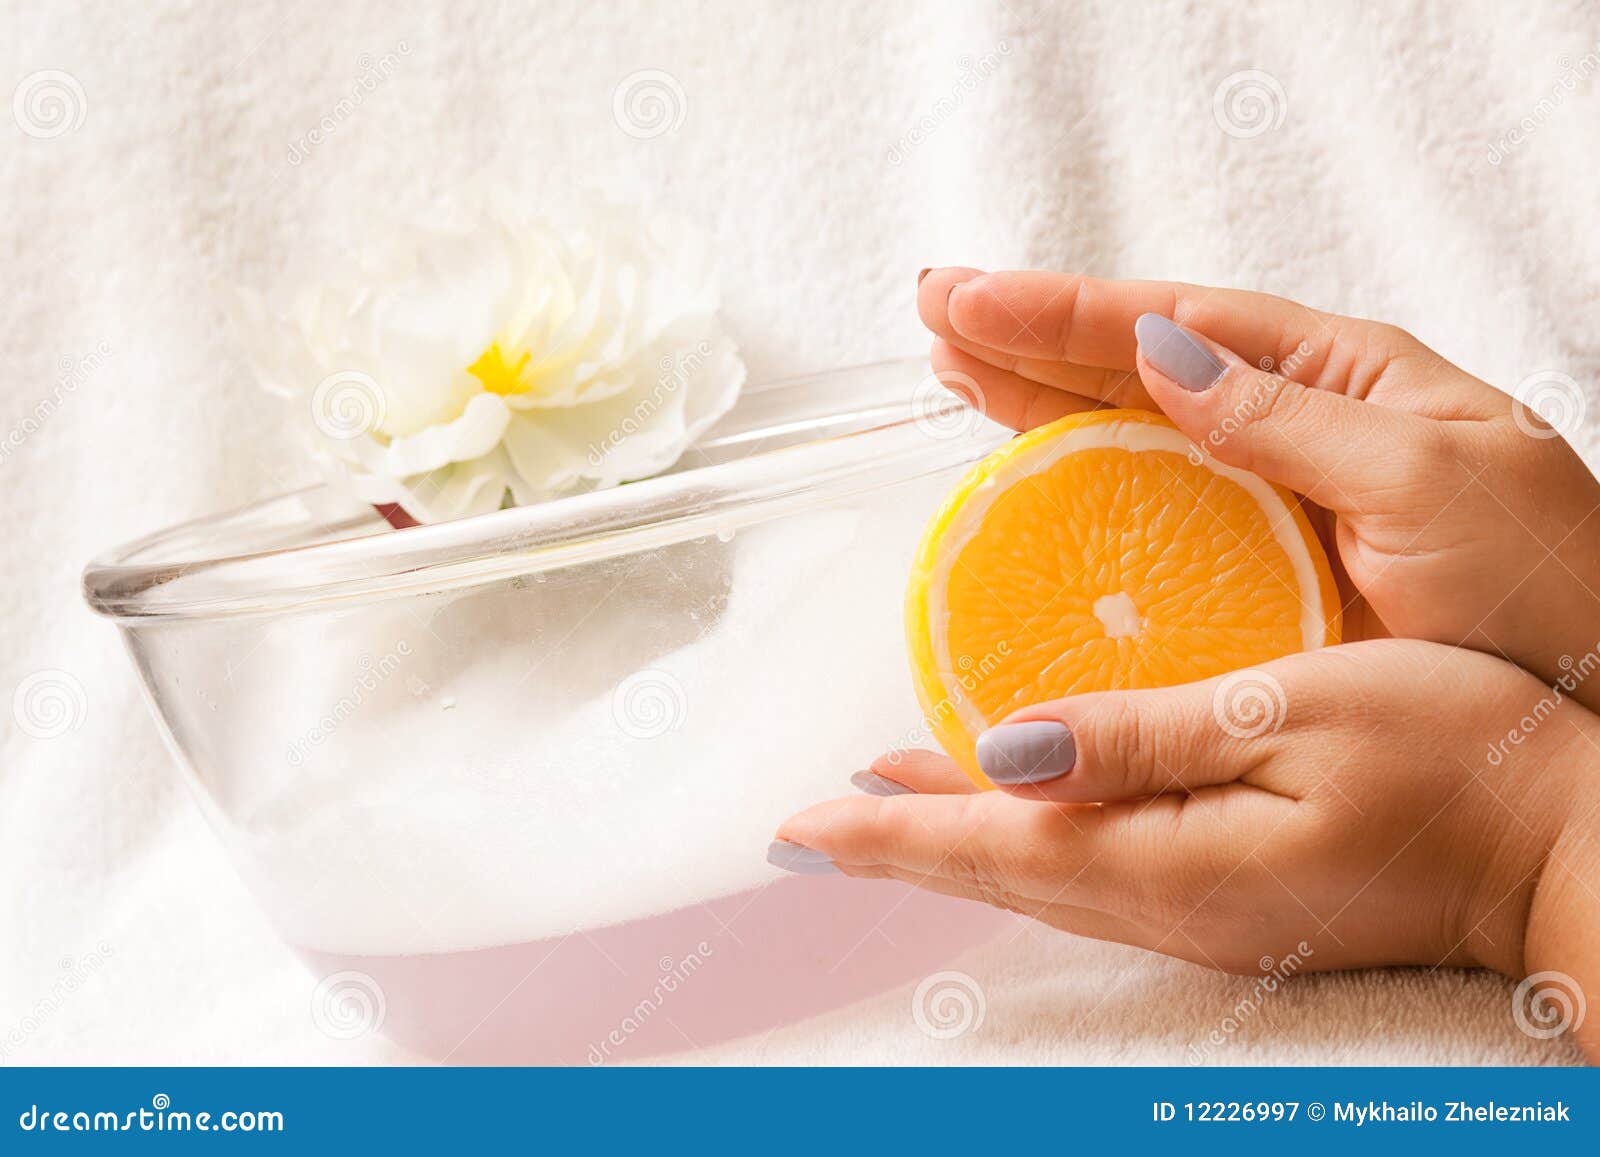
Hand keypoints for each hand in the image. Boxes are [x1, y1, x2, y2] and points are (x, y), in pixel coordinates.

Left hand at [772, 640, 1599, 1058]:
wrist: (1567, 847)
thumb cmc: (1454, 760)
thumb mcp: (1296, 713)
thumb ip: (1142, 738)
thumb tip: (1006, 751)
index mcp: (1168, 858)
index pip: (986, 848)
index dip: (883, 831)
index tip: (795, 825)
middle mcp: (1167, 903)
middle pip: (995, 876)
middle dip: (895, 844)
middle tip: (812, 824)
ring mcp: (1200, 911)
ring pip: (1037, 881)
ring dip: (951, 846)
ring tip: (882, 805)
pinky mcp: (1232, 899)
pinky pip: (1090, 876)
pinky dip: (1025, 847)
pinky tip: (1016, 813)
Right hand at [917, 269, 1599, 710]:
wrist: (1593, 712)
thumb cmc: (1548, 584)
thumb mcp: (1430, 476)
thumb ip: (1288, 417)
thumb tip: (1161, 351)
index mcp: (1344, 378)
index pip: (1183, 321)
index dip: (1069, 311)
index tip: (973, 299)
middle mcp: (1295, 427)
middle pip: (1139, 366)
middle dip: (1033, 340)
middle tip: (934, 316)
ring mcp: (1269, 502)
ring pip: (1133, 435)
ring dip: (1039, 404)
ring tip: (954, 372)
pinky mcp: (1255, 579)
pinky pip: (1152, 524)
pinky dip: (1081, 499)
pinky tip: (1025, 483)